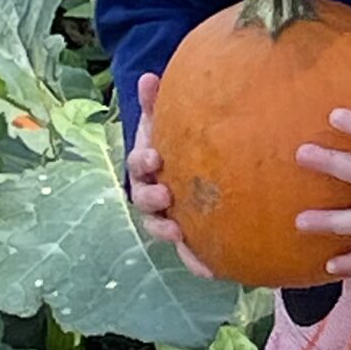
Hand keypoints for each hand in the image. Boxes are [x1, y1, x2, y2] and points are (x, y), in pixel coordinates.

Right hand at [126, 72, 214, 276]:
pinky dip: (195, 262)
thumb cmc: (178, 138)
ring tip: (178, 233)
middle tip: (166, 195)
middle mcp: (150, 193)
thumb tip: (149, 77)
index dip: (143, 162)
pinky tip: (212, 272)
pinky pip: (188, 253)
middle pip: (144, 200)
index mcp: (146, 166)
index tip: (155, 157)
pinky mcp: (184, 236)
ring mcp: (165, 216)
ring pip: (160, 228)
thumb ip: (157, 103)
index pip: (138, 164)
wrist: (191, 162)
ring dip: (166, 232)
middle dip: (151, 199)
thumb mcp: (167, 120)